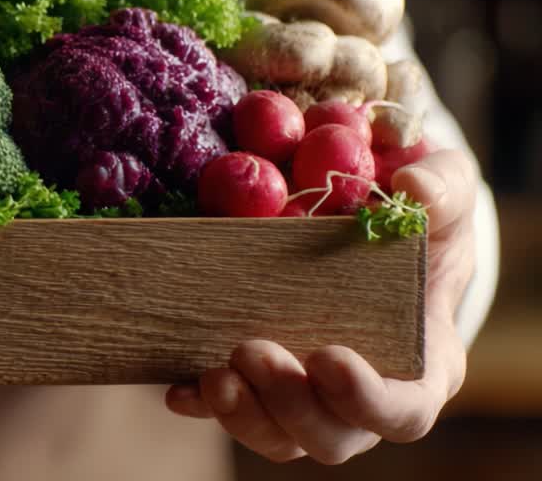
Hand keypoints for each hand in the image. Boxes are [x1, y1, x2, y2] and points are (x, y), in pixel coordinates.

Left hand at [164, 149, 477, 463]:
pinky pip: (229, 411)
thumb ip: (444, 188)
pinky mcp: (259, 382)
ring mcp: (308, 396)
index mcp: (423, 363)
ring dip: (243, 414)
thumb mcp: (447, 192)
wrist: (373, 223)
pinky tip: (177, 388)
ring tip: (214, 374)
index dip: (367, 400)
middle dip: (289, 404)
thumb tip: (414, 187)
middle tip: (250, 349)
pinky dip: (203, 404)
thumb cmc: (423, 218)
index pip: (404, 410)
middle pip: (332, 436)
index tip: (327, 358)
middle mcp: (363, 396)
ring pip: (278, 436)